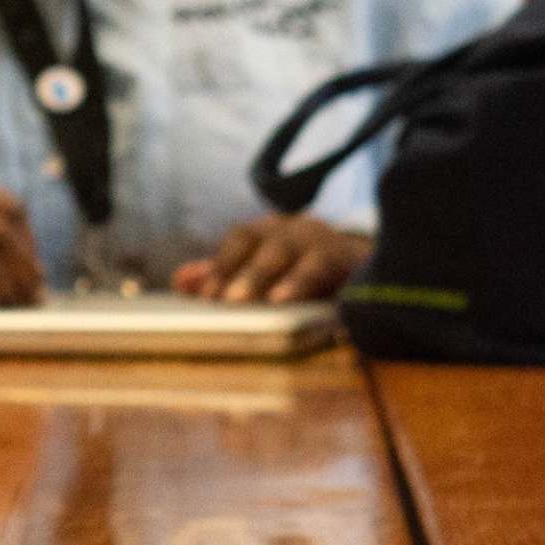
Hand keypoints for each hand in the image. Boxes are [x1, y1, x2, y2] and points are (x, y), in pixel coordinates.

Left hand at [170, 216, 369, 303]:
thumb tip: (180, 281)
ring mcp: (336, 249)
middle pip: (275, 248)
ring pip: (314, 262)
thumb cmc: (296, 264)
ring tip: (277, 302)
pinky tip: (332, 314)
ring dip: (295, 282)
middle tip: (232, 301)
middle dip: (253, 273)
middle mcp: (302, 233)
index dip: (224, 264)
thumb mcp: (257, 264)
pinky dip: (341, 294)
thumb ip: (221, 272)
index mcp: (271, 230)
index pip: (243, 239)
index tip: (207, 295)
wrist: (361, 259)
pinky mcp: (363, 269)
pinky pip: (354, 278)